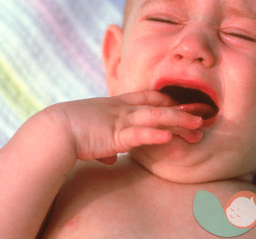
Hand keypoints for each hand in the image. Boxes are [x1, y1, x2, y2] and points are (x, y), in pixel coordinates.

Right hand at [43, 90, 202, 164]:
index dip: (165, 100)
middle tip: (202, 114)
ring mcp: (118, 120)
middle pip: (158, 106)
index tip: (181, 103)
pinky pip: (138, 134)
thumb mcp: (89, 133)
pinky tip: (170, 137)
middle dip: (181, 110)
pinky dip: (154, 135)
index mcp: (115, 105)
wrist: (52, 130)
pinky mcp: (113, 135)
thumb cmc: (67, 131)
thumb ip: (102, 146)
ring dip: (178, 121)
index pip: (146, 98)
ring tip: (198, 126)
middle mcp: (120, 109)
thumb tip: (108, 158)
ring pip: (155, 118)